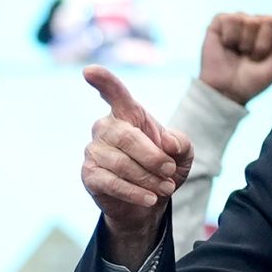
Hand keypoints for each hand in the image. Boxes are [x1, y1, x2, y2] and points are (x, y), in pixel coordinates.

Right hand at [82, 66, 193, 265]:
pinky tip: (150, 198)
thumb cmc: (163, 168)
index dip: (103, 81)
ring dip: (148, 178)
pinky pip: (112, 182)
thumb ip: (181, 143)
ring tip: (166, 188)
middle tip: (170, 171)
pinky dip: (135, 192)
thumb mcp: (182, 154)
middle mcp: (105, 127)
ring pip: (121, 164)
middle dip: (153, 157)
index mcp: (128, 114)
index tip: (89, 71)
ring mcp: (94, 150)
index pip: (114, 93)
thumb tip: (168, 143)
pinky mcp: (89, 174)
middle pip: (127, 137)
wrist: (150, 200)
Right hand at [199, 11, 271, 103]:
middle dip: (264, 42)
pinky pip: (230, 18)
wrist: (227, 91)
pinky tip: (227, 46)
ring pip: (249, 19)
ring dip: (246, 42)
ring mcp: (239, 23)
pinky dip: (230, 35)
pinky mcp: (220, 23)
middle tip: (255, 58)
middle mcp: (258, 26)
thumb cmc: (254, 81)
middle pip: (269, 19)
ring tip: (241, 54)